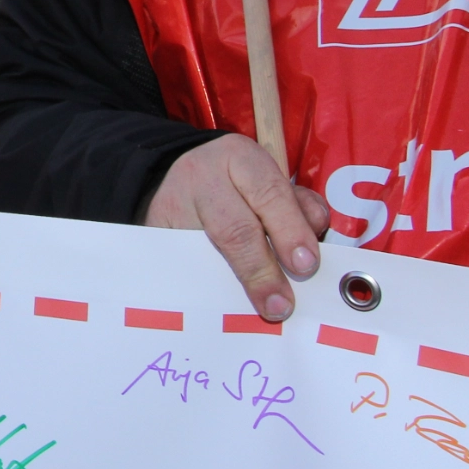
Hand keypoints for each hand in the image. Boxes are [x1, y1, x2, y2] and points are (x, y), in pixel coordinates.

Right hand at [144, 134, 328, 321]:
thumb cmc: (231, 185)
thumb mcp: (264, 180)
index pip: (270, 194)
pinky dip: (205, 286)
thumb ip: (293, 206)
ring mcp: (173, 204)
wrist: (170, 177)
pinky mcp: (154, 230)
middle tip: (281, 304)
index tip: (307, 266)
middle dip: (262, 269)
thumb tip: (313, 237)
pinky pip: (182, 264)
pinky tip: (222, 304)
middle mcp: (203, 176)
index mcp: (239, 158)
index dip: (291, 231)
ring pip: (205, 250)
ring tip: (257, 310)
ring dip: (233, 283)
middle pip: (235, 228)